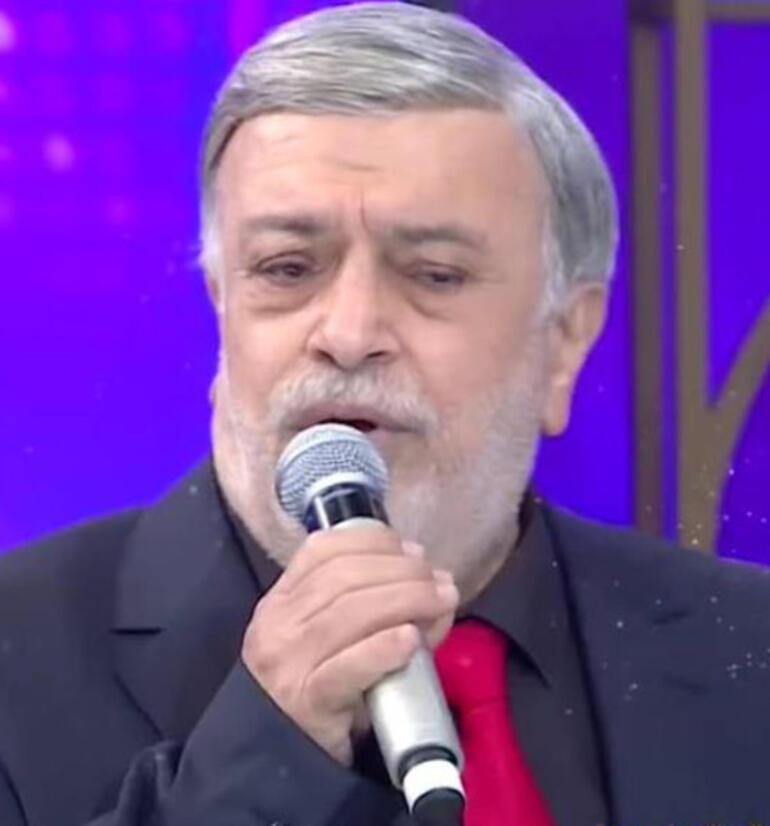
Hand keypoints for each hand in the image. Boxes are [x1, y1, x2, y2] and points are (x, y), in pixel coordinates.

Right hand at [241, 525, 458, 765]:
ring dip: (406, 599)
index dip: (372, 541)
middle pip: (344, 577)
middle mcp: (278, 624)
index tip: (411, 549)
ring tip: (441, 601)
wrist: (279, 758)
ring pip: (350, 613)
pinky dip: (384, 647)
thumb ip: (369, 606)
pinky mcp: (308, 702)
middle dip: (401, 571)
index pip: (321, 550)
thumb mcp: (330, 639)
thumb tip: (432, 581)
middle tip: (440, 582)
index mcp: (280, 600)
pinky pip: (350, 666)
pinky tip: (412, 639)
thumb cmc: (316, 689)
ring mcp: (289, 662)